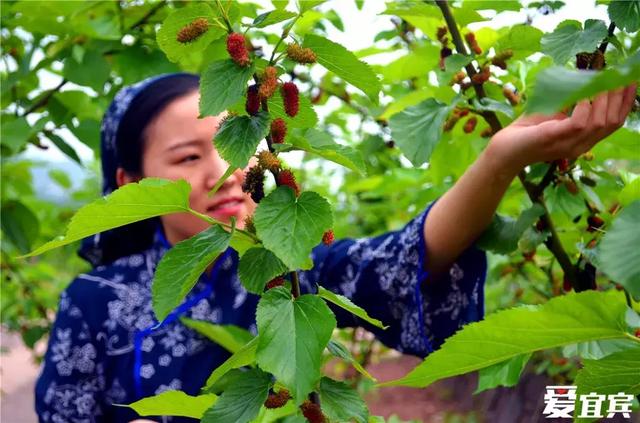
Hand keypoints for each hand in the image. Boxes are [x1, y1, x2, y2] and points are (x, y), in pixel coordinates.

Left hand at [488, 84, 636, 173]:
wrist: (503, 150)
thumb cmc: (527, 130)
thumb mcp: (554, 114)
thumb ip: (571, 102)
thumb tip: (586, 76)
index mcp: (584, 140)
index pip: (614, 122)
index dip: (626, 101)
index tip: (631, 79)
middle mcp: (580, 145)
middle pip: (612, 122)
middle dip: (618, 97)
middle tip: (616, 76)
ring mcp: (567, 144)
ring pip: (599, 122)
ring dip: (603, 99)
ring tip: (600, 82)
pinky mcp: (553, 138)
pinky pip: (579, 123)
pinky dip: (584, 106)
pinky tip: (582, 95)